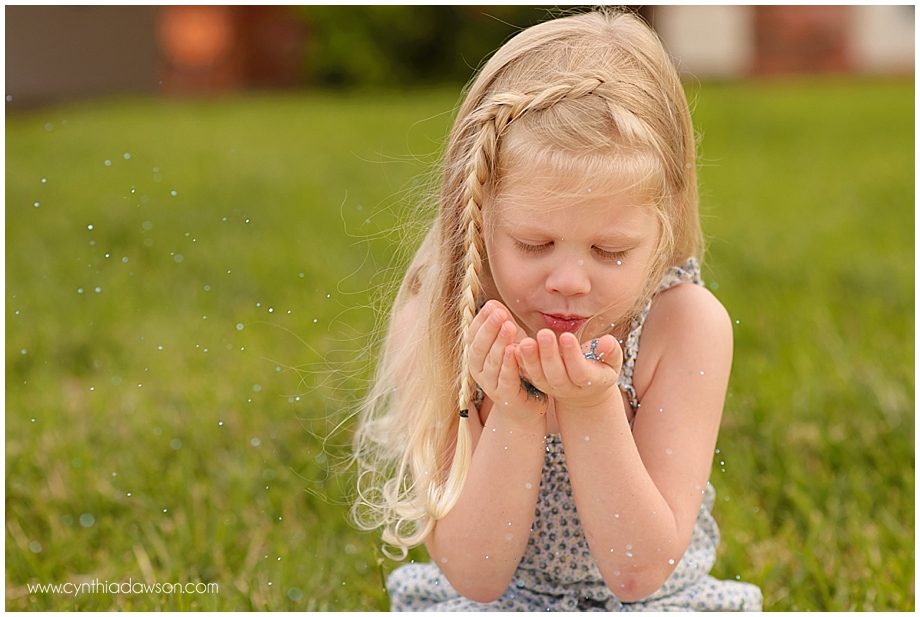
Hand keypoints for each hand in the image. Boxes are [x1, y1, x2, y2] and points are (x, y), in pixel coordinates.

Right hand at [468, 300, 547, 425]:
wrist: (524, 407)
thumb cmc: (516, 371)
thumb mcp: (509, 344)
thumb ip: (502, 326)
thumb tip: (493, 303)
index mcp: (476, 355)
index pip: (473, 334)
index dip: (482, 320)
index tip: (492, 305)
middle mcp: (478, 370)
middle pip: (479, 347)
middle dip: (489, 329)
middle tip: (500, 314)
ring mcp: (490, 384)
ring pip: (491, 362)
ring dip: (499, 343)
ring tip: (509, 327)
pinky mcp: (505, 395)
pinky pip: (505, 378)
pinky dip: (509, 364)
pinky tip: (515, 351)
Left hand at [515, 329, 622, 410]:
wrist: (584, 389)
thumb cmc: (601, 367)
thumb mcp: (612, 361)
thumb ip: (611, 351)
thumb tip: (606, 341)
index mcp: (590, 381)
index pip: (580, 371)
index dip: (572, 355)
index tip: (566, 336)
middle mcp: (568, 388)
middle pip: (556, 375)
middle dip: (549, 355)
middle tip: (543, 333)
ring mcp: (551, 387)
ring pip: (539, 377)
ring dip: (530, 359)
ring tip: (525, 341)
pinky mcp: (538, 383)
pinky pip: (527, 374)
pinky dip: (519, 363)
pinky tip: (513, 347)